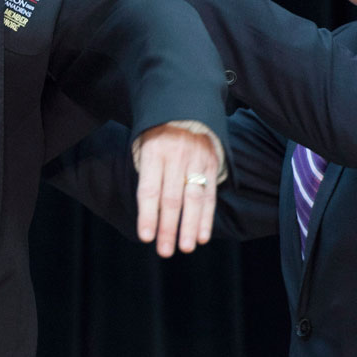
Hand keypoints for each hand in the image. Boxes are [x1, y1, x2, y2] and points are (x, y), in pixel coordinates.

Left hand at [134, 124, 219, 256]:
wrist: (185, 105)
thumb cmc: (158, 135)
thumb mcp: (145, 146)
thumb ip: (148, 176)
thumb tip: (149, 216)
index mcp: (153, 151)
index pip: (149, 190)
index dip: (147, 215)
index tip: (146, 237)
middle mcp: (175, 156)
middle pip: (171, 198)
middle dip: (168, 228)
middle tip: (165, 251)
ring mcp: (196, 159)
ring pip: (192, 198)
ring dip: (189, 226)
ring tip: (185, 247)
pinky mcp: (212, 162)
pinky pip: (209, 194)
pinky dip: (206, 217)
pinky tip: (202, 235)